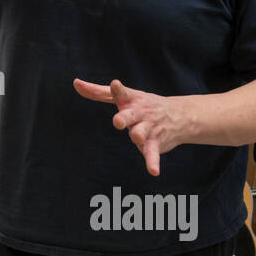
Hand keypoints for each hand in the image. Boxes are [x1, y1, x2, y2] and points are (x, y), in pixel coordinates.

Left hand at [73, 78, 190, 176]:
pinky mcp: (155, 144)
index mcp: (130, 100)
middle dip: (124, 118)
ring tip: (137, 139)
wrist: (179, 116)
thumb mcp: (124, 96)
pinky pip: (153, 154)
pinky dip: (153, 162)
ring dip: (139, 136)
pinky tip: (154, 172)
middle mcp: (139, 113)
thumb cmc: (143, 104)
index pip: (122, 93)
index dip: (118, 89)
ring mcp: (148, 128)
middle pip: (130, 116)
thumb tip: (76, 83)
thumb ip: (98, 92)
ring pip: (142, 133)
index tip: (115, 84)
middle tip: (118, 121)